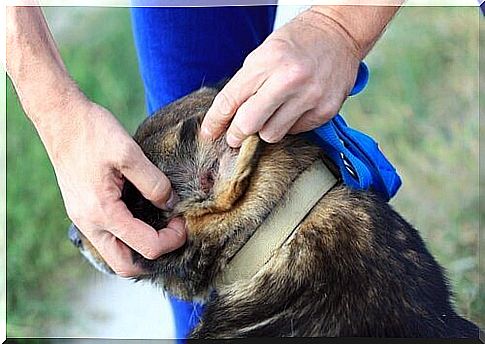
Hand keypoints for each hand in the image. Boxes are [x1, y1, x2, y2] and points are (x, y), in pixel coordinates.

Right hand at [45, 97, 185, 276]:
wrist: (60, 117)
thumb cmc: (92, 132)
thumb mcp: (130, 153)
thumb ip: (154, 183)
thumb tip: (170, 204)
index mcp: (103, 212)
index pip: (147, 248)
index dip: (173, 239)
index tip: (183, 220)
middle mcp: (89, 224)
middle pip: (125, 266)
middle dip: (155, 256)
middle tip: (173, 232)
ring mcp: (83, 219)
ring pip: (115, 254)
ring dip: (140, 248)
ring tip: (161, 225)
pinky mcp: (83, 211)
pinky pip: (108, 238)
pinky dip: (128, 236)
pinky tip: (143, 215)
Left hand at [201, 8, 361, 146]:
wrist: (340, 33)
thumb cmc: (298, 42)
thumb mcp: (264, 53)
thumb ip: (247, 84)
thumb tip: (227, 117)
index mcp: (267, 61)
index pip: (230, 100)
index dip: (215, 121)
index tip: (209, 132)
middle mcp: (289, 80)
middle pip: (249, 124)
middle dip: (236, 134)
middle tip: (234, 137)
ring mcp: (310, 97)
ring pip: (271, 134)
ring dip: (265, 129)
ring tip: (271, 115)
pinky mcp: (325, 110)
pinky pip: (295, 132)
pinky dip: (289, 125)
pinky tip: (294, 109)